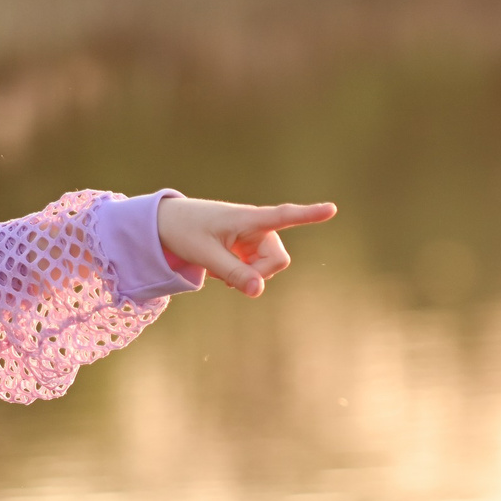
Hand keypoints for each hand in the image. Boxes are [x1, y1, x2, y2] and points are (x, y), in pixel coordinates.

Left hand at [155, 195, 337, 296]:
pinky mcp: (248, 248)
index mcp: (249, 218)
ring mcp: (254, 238)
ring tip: (219, 269)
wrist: (167, 224)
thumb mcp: (206, 255)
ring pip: (268, 269)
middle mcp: (257, 226)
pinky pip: (255, 270)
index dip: (309, 215)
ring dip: (246, 276)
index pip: (284, 215)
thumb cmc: (186, 232)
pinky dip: (240, 275)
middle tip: (229, 279)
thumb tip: (258, 291)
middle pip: (278, 260)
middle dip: (258, 275)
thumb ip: (233, 273)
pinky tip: (221, 270)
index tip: (332, 208)